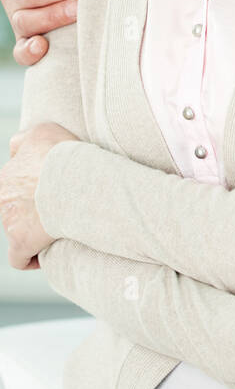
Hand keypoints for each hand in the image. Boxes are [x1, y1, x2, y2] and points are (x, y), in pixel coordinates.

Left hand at [0, 120, 79, 267]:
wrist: (74, 179)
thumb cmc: (62, 154)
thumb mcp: (42, 131)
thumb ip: (23, 140)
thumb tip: (14, 150)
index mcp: (6, 176)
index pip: (13, 186)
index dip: (32, 189)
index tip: (50, 190)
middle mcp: (2, 198)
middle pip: (14, 208)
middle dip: (32, 208)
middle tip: (58, 205)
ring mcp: (8, 222)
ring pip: (17, 230)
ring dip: (35, 229)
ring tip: (61, 224)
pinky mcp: (20, 242)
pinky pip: (18, 258)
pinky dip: (29, 258)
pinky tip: (43, 254)